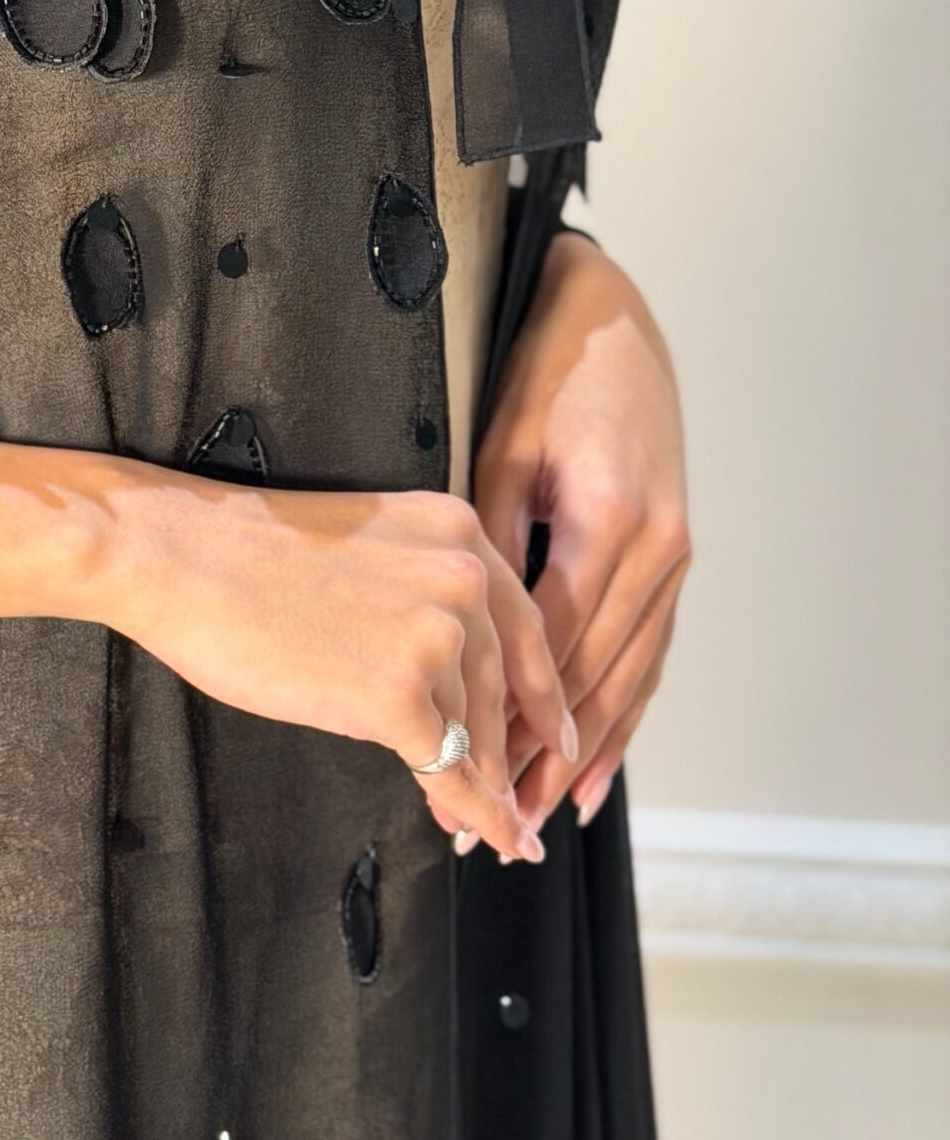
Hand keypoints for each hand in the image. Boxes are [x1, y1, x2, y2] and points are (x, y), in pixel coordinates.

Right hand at [108, 478, 569, 861]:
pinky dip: (466, 809)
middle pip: (504, 689)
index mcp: (457, 529)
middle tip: (518, 802)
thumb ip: (424, 596)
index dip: (541, 697)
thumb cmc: (245, 555)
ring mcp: (434, 635)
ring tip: (491, 828)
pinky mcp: (397, 693)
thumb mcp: (369, 548)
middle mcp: (463, 576)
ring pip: (474, 732)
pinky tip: (475, 833)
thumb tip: (453, 685)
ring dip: (481, 787)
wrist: (179, 555)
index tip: (556, 738)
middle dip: (507, 755)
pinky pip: (447, 769)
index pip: (524, 627)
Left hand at [473, 229, 690, 831]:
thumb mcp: (500, 449)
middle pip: (594, 680)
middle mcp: (655, 550)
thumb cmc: (541, 375)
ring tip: (532, 813)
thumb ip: (489, 542)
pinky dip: (621, 713)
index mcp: (608, 523)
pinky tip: (592, 768)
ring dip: (583, 752)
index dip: (510, 718)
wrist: (613, 320)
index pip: (554, 650)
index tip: (464, 769)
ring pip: (627, 677)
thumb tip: (464, 633)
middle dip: (541, 758)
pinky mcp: (674, 555)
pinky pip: (648, 653)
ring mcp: (674, 556)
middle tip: (490, 819)